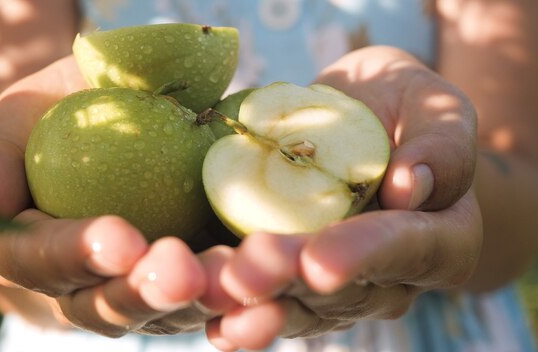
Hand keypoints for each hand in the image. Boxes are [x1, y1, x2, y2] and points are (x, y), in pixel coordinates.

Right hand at [0, 56, 237, 336]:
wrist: (117, 125)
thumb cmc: (63, 114)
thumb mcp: (24, 114)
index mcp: (32, 250)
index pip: (41, 261)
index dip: (77, 255)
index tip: (118, 237)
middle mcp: (86, 285)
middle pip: (107, 305)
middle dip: (143, 291)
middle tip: (178, 270)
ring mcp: (142, 291)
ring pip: (167, 314)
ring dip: (199, 302)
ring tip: (229, 276)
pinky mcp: (192, 284)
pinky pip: (214, 304)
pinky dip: (240, 302)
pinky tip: (267, 287)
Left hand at [205, 46, 481, 350]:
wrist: (361, 122)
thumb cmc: (401, 109)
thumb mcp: (434, 105)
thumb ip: (441, 144)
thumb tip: (410, 185)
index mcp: (437, 240)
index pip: (404, 251)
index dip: (361, 257)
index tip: (319, 260)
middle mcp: (384, 279)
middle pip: (337, 292)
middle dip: (287, 283)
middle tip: (245, 273)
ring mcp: (333, 288)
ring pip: (293, 306)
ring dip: (248, 303)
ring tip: (211, 290)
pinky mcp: (288, 279)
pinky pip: (262, 302)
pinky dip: (230, 308)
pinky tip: (201, 307)